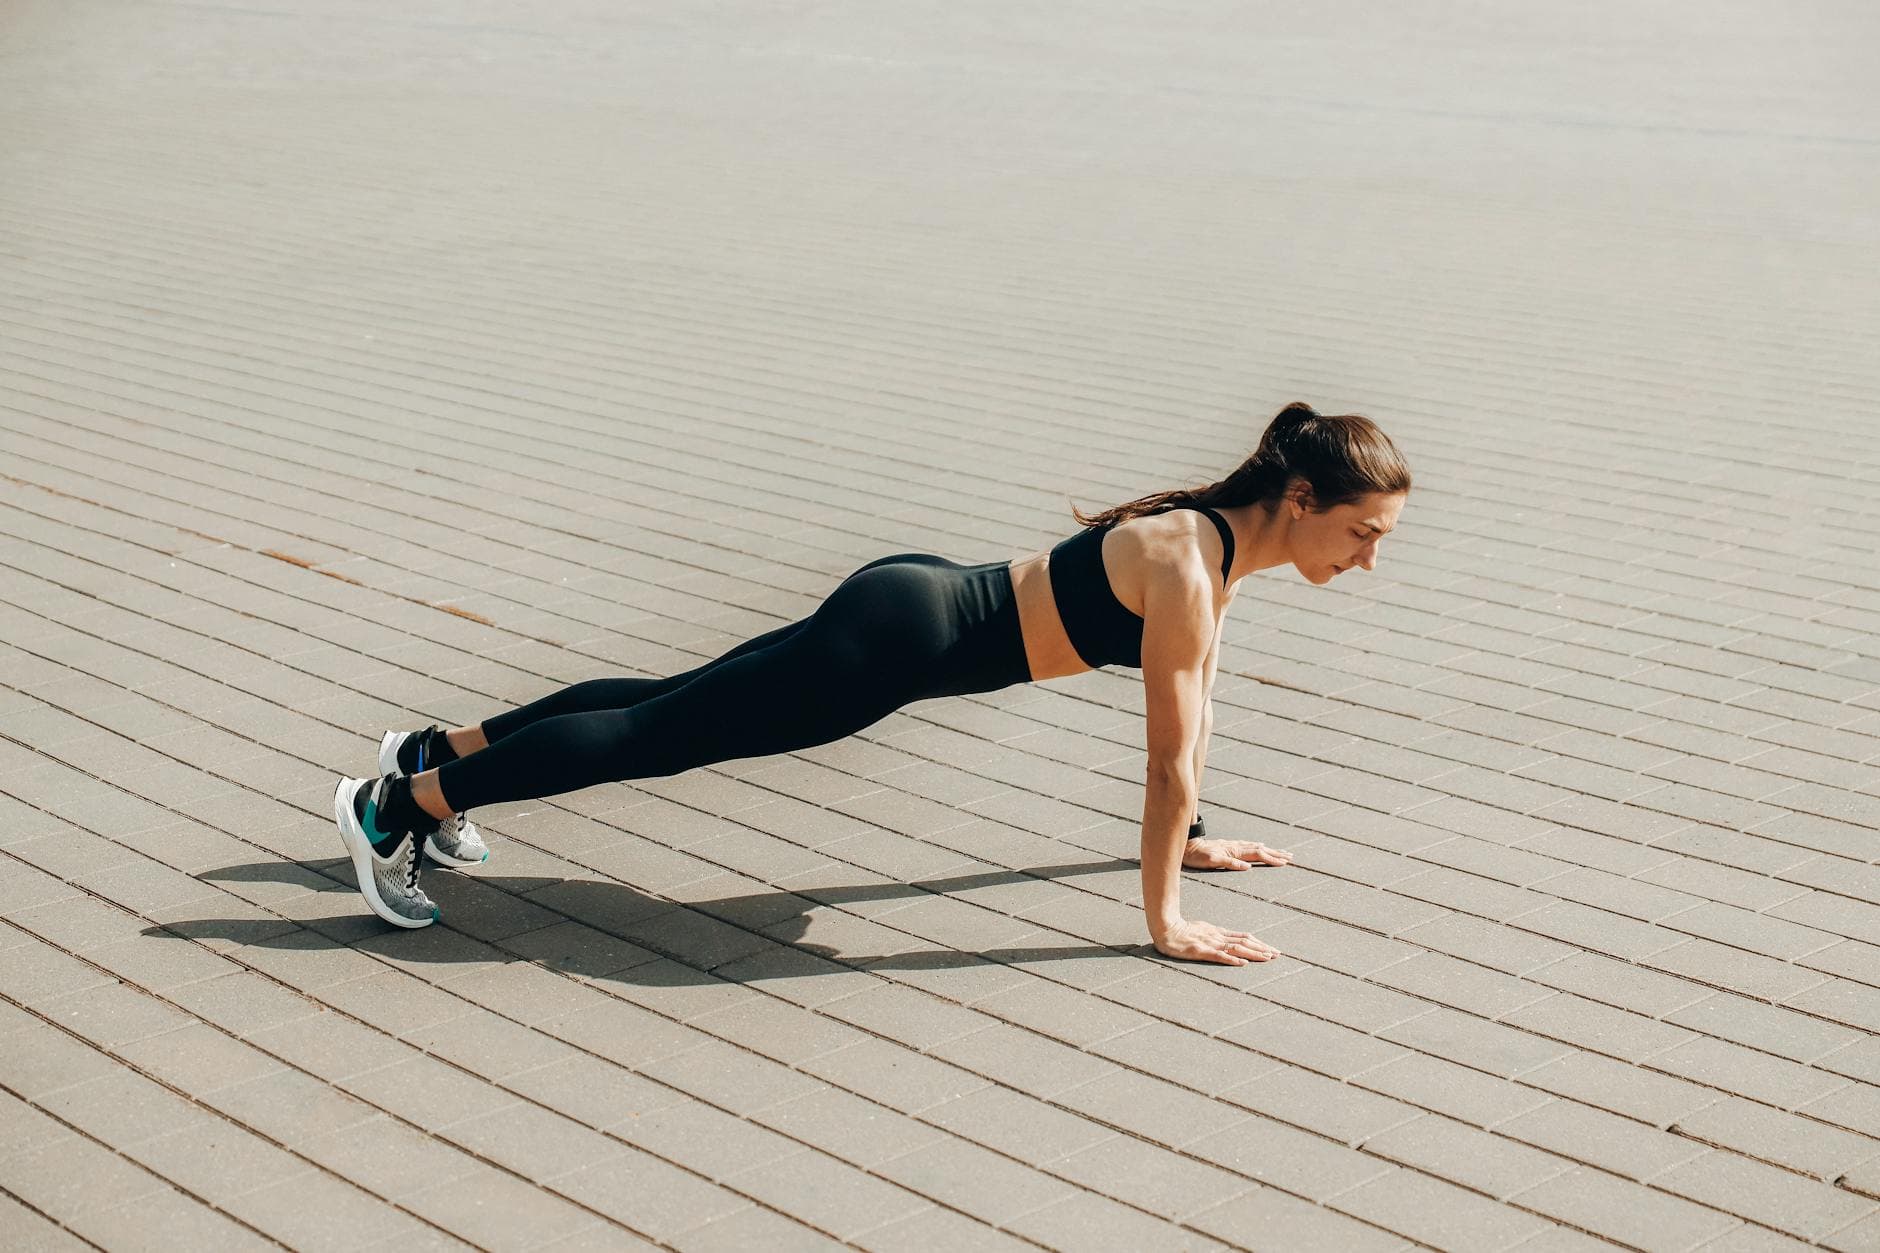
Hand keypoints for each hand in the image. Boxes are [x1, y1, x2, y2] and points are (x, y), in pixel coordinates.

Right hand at [1153, 918, 1279, 965]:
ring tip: (1268, 958)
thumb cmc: (1181, 930)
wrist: (1165, 928)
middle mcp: (1218, 936)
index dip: (1259, 943)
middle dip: (1262, 948)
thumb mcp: (1202, 930)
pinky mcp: (1201, 951)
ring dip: (1253, 953)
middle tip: (1278, 955)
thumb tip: (1230, 942)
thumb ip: (1216, 935)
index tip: (1272, 949)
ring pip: (1237, 948)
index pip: (1244, 937)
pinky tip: (1243, 963)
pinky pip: (1219, 955)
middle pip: (1245, 942)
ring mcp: (1210, 943)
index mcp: (1218, 932)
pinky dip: (1232, 959)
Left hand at [1183, 838, 1292, 871]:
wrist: (1187, 846)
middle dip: (1276, 853)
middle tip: (1290, 857)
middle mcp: (1237, 847)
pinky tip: (1260, 847)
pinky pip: (1249, 846)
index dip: (1271, 859)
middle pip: (1261, 849)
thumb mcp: (1212, 861)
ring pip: (1256, 847)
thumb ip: (1230, 863)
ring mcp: (1233, 846)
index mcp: (1235, 851)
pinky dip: (1258, 847)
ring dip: (1269, 850)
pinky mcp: (1229, 847)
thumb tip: (1248, 867)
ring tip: (1281, 852)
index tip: (1284, 862)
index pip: (1258, 854)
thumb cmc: (1198, 856)